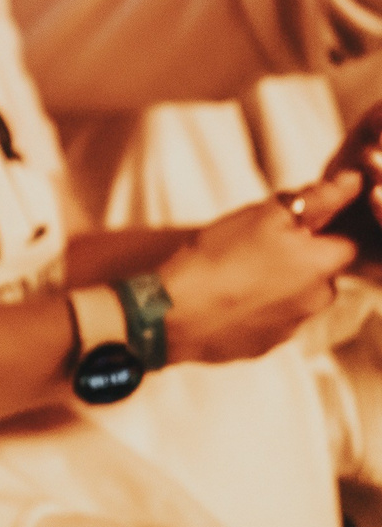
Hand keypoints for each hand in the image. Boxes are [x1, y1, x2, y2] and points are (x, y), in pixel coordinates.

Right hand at [157, 175, 359, 364]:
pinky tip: (226, 296)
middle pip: (320, 270)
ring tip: (235, 270)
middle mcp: (318, 301)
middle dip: (298, 256)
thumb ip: (315, 199)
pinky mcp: (263, 346)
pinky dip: (255, 307)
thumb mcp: (264, 215)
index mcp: (323, 266)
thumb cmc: (219, 257)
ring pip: (294, 295)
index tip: (292, 221)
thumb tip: (354, 180)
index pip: (347, 241)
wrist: (172, 313)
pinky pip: (269, 319)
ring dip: (276, 282)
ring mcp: (291, 328)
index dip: (323, 227)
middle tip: (255, 242)